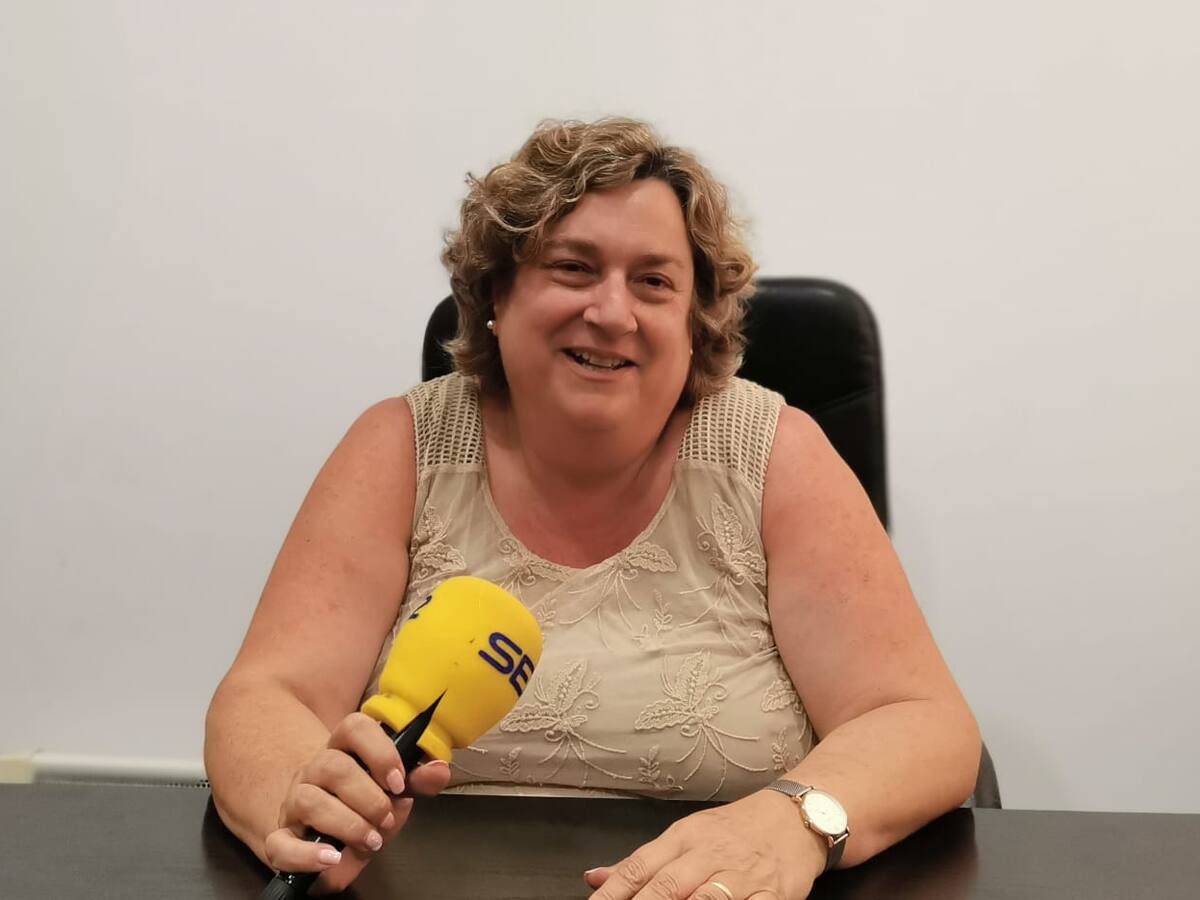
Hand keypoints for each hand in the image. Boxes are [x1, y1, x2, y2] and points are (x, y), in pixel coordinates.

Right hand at [262, 711, 451, 894]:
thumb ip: (418, 780)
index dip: (379, 752)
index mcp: (345, 749)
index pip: (354, 727)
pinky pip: (279, 844)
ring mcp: (295, 801)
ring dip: (348, 824)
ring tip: (370, 841)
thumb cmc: (367, 805)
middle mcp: (315, 769)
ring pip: (309, 800)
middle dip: (369, 797)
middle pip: (333, 766)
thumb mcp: (396, 792)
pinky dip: (306, 855)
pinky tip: (332, 858)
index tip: (399, 782)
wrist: (331, 833)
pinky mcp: (281, 837)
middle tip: (387, 818)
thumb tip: (439, 769)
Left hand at [584, 789, 825, 899]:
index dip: (613, 892)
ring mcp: (741, 876)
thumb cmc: (736, 829)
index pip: (639, 867)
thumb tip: (594, 877)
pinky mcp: (773, 895)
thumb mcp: (688, 835)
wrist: (796, 815)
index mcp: (684, 838)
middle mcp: (709, 854)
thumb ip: (644, 862)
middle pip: (667, 887)